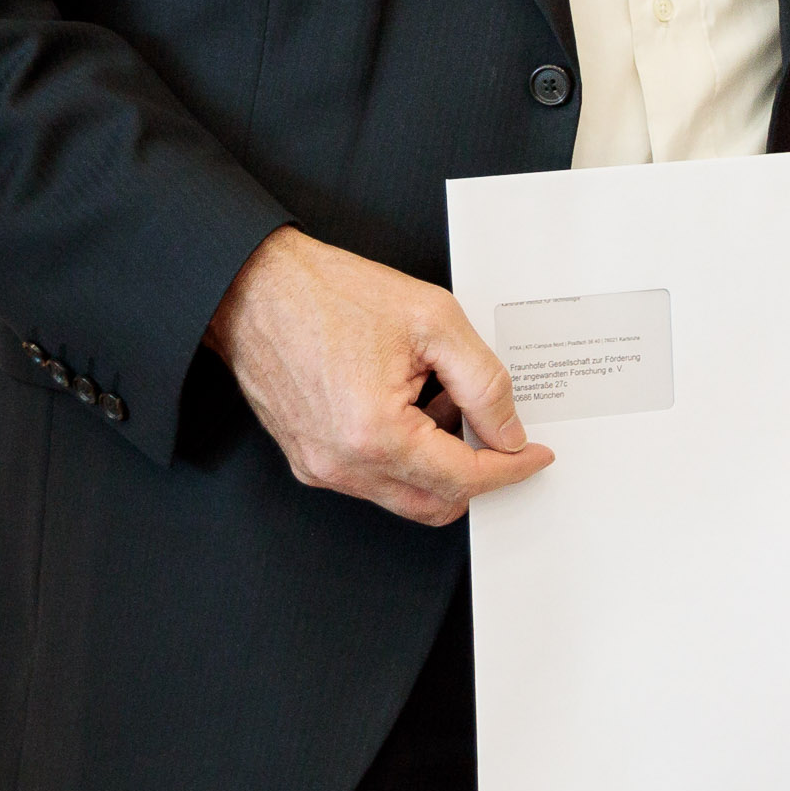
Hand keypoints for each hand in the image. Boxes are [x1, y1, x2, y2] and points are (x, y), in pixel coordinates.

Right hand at [204, 227, 552, 525]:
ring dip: (439, 460)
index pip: (464, 479)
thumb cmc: (329, 294)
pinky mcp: (306, 457)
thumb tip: (508, 431)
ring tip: (445, 395)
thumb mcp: (434, 322)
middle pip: (435, 503)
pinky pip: (371, 477)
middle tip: (496, 425)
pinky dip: (405, 454)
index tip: (536, 453)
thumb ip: (484, 383)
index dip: (511, 467)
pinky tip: (413, 402)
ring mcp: (318, 467)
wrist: (254, 287)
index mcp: (376, 436)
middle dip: (477, 472)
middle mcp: (341, 466)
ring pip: (404, 494)